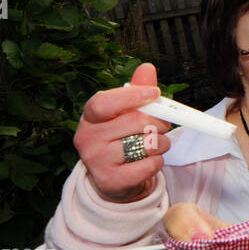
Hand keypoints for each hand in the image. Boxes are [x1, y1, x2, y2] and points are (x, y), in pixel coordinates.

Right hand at [73, 62, 171, 203]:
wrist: (113, 178)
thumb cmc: (121, 138)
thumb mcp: (126, 113)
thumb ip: (137, 91)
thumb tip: (146, 68)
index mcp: (90, 117)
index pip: (103, 103)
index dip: (132, 97)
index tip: (155, 93)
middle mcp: (87, 138)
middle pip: (135, 122)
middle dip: (159, 123)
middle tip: (161, 126)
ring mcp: (96, 161)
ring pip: (146, 144)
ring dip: (161, 144)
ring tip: (153, 145)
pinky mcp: (110, 180)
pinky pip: (149, 165)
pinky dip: (157, 162)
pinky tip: (148, 162)